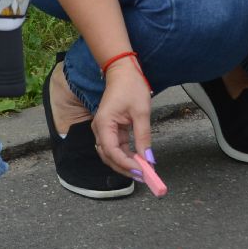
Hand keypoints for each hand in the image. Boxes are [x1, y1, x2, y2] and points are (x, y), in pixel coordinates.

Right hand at [91, 58, 153, 176]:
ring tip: (142, 171)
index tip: (141, 170)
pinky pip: (116, 148)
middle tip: (144, 176)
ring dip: (125, 164)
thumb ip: (143, 137)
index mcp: (104, 124)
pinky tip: (139, 161)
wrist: (122, 72)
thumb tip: (148, 158)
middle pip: (109, 157)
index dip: (125, 163)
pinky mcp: (110, 130)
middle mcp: (99, 129)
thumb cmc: (131, 87)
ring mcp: (104, 130)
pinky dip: (126, 156)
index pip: (111, 151)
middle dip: (125, 168)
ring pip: (111, 155)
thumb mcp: (141, 112)